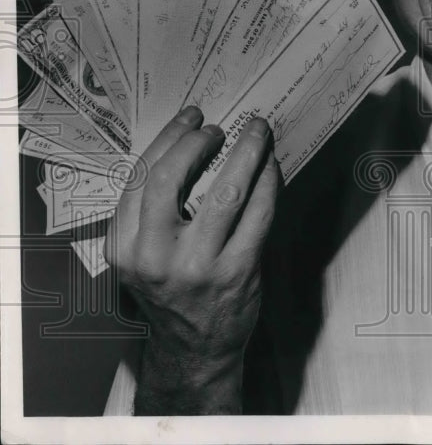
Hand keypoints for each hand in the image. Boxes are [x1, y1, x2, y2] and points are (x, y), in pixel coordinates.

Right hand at [104, 106, 281, 412]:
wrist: (194, 349)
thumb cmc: (173, 292)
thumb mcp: (143, 255)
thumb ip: (155, 210)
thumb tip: (192, 143)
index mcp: (123, 246)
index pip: (142, 177)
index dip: (170, 138)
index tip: (191, 118)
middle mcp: (154, 257)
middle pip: (173, 178)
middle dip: (199, 141)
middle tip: (221, 127)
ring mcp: (198, 266)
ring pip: (227, 192)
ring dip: (247, 153)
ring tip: (258, 133)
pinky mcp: (237, 272)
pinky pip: (259, 214)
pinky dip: (268, 183)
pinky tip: (272, 167)